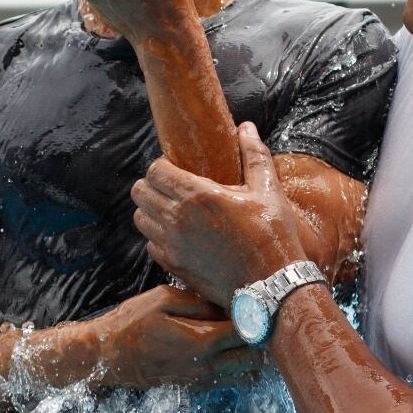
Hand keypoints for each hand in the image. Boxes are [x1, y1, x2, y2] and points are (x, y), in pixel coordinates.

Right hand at [94, 285, 261, 388]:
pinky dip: (234, 366)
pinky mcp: (194, 386)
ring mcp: (201, 379)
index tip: (250, 305)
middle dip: (256, 340)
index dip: (254, 318)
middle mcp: (206, 366)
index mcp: (201, 342)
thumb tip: (227, 304)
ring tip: (237, 335)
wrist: (107, 356)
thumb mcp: (163, 298)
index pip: (247, 334)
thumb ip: (199, 302)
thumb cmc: (132, 322)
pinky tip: (221, 346)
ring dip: (247, 356)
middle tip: (248, 321)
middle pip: (253, 360)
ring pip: (245, 376)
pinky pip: (228, 380)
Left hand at [132, 123, 308, 305]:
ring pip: (140, 218)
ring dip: (152, 210)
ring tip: (174, 210)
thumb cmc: (272, 235)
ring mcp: (172, 245)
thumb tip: (247, 127)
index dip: (163, 166)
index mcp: (198, 195)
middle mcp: (177, 219)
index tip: (177, 168)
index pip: (155, 170)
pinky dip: (158, 237)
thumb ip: (254, 154)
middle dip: (153, 185)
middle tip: (172, 188)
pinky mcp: (173, 265)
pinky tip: (179, 236)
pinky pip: (150, 245)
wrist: (271, 285)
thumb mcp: (268, 190)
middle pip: (140, 192)